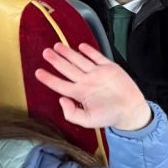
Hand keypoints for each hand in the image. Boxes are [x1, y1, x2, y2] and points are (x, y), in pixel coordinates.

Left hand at [35, 42, 152, 130]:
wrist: (130, 110)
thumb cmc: (109, 116)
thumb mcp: (88, 120)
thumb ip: (72, 113)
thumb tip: (61, 100)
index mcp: (79, 94)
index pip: (60, 84)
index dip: (49, 78)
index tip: (38, 72)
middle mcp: (86, 81)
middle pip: (67, 69)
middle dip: (56, 60)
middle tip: (45, 52)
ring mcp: (97, 73)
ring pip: (79, 60)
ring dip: (68, 53)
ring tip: (57, 46)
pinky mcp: (109, 67)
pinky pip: (97, 57)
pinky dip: (89, 51)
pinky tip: (81, 46)